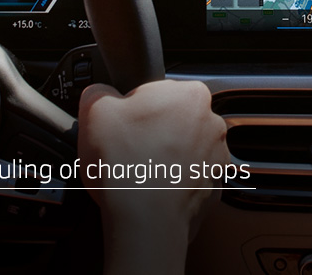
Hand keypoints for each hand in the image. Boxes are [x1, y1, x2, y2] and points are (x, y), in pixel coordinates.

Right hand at [77, 79, 229, 274]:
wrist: (146, 221)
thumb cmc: (126, 165)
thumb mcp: (95, 110)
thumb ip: (98, 91)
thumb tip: (99, 93)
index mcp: (189, 94)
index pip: (156, 89)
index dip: (132, 107)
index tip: (121, 124)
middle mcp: (211, 122)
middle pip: (172, 119)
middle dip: (151, 132)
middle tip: (125, 148)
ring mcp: (217, 158)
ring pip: (182, 150)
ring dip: (164, 157)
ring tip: (138, 172)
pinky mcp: (215, 188)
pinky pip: (188, 178)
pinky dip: (172, 182)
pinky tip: (151, 189)